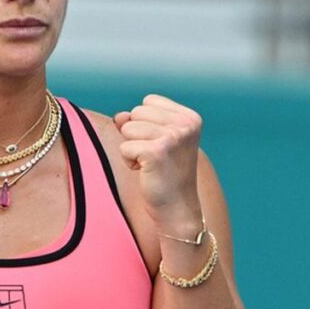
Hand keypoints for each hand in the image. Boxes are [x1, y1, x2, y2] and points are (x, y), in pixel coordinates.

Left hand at [114, 94, 203, 224]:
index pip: (148, 101)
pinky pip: (124, 147)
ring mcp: (173, 137)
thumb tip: (119, 116)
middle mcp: (185, 124)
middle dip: (137, 135)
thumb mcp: (154, 138)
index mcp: (190, 117)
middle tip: (155, 156)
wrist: (175, 207)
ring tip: (150, 163)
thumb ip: (136, 120)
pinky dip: (128, 161)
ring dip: (132, 148)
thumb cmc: (164, 171)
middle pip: (136, 112)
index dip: (146, 123)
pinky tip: (145, 171)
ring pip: (127, 128)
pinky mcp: (157, 151)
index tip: (161, 144)